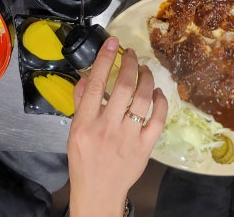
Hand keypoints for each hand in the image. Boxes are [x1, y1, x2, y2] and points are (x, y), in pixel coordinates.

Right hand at [67, 36, 167, 216]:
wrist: (98, 192)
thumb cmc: (84, 160)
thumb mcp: (74, 131)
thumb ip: (80, 102)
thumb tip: (88, 76)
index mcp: (85, 123)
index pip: (97, 84)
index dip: (106, 59)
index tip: (113, 42)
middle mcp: (107, 128)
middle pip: (124, 87)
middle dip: (130, 64)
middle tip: (132, 54)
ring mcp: (128, 138)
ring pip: (143, 99)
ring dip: (147, 79)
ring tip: (145, 70)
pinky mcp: (145, 147)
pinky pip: (157, 119)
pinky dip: (160, 102)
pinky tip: (156, 93)